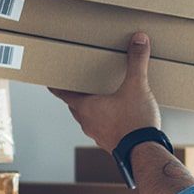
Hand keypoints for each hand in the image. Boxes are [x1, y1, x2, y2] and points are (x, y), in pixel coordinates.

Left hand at [49, 32, 161, 152]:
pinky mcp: (110, 143)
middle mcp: (87, 122)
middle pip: (75, 105)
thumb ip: (137, 61)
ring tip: (102, 98)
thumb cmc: (135, 122)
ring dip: (91, 108)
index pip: (62, 94)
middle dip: (76, 95)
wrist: (145, 153)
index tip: (49, 80)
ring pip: (88, 118)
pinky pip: (102, 128)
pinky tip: (119, 115)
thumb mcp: (137, 86)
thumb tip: (138, 39)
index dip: (55, 86)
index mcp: (86, 107)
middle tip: (79, 84)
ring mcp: (98, 135)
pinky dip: (105, 120)